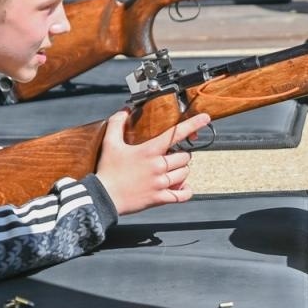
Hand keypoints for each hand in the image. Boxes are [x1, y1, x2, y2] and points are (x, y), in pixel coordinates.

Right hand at [94, 108, 209, 215]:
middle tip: (172, 156)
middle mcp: (158, 166)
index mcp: (149, 151)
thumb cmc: (107, 171)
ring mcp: (160, 183)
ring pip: (184, 173)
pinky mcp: (159, 198)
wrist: (103, 196)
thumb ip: (118, 123)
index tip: (205, 119)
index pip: (176, 134)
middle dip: (181, 155)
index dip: (193, 124)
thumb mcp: (110, 143)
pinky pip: (182, 195)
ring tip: (172, 171)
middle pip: (185, 156)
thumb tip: (125, 110)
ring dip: (181, 171)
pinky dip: (185, 191)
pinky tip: (181, 187)